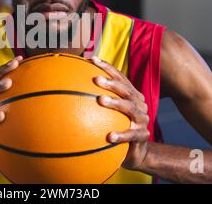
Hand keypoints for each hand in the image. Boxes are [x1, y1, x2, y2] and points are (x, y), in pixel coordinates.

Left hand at [90, 56, 149, 170]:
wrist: (135, 151)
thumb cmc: (117, 126)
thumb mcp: (108, 112)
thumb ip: (96, 98)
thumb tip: (69, 85)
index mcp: (131, 94)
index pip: (120, 77)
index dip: (108, 67)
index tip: (92, 60)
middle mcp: (139, 104)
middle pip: (126, 90)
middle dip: (111, 83)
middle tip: (96, 79)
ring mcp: (142, 119)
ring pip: (130, 108)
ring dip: (115, 103)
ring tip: (101, 100)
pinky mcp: (142, 136)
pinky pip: (131, 135)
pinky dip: (121, 135)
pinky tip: (110, 136)